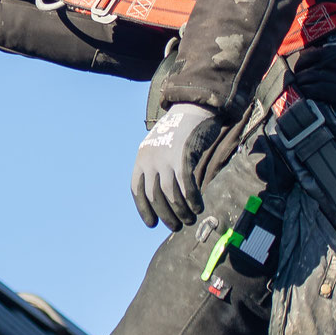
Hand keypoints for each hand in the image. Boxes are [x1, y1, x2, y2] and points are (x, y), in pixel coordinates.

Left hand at [131, 104, 218, 229]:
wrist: (193, 108)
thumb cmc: (179, 132)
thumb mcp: (160, 148)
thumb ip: (158, 168)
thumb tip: (163, 197)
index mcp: (141, 158)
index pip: (137, 190)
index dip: (143, 209)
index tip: (152, 224)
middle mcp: (150, 158)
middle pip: (154, 195)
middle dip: (165, 215)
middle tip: (176, 226)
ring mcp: (166, 156)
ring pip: (170, 194)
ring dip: (180, 211)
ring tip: (189, 219)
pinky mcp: (183, 155)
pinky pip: (186, 185)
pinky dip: (192, 200)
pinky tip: (198, 207)